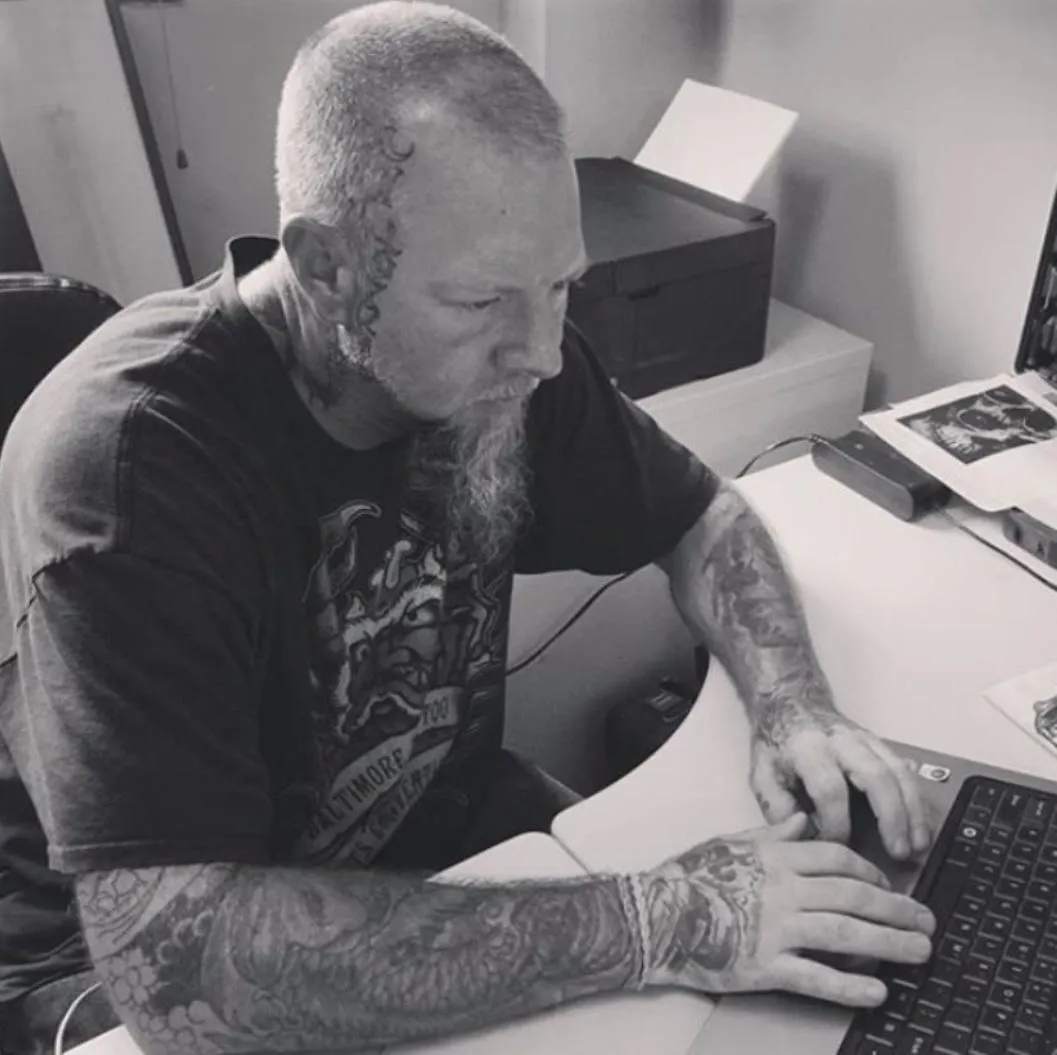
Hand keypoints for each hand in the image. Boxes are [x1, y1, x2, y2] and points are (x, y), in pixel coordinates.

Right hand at [640, 813, 935, 1006]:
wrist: (655, 915)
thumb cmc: (688, 878)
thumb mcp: (731, 842)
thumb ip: (772, 833)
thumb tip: (804, 820)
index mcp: (776, 857)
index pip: (838, 858)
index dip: (871, 871)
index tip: (888, 884)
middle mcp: (784, 891)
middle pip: (854, 896)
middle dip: (897, 908)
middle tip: (927, 920)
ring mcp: (777, 930)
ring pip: (847, 934)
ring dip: (890, 943)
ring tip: (920, 951)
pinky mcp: (767, 967)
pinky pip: (817, 978)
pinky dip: (851, 985)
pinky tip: (878, 991)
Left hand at [749, 702, 932, 859]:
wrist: (789, 705)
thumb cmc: (777, 746)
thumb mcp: (762, 774)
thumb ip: (778, 808)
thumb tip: (805, 834)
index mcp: (808, 748)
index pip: (829, 788)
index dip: (836, 823)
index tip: (839, 846)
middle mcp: (841, 741)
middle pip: (876, 776)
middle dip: (891, 817)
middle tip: (899, 853)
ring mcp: (865, 739)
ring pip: (899, 772)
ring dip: (913, 811)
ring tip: (919, 845)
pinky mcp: (880, 744)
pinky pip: (906, 770)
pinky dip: (917, 798)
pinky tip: (922, 823)